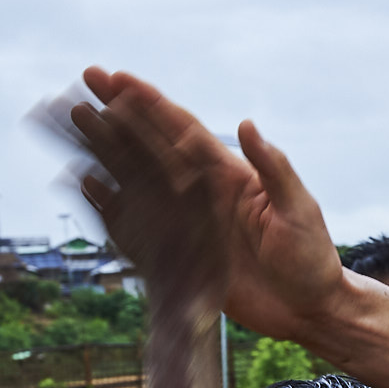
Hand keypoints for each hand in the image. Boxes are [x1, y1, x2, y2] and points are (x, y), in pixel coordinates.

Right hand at [76, 70, 348, 340]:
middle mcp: (204, 191)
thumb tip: (248, 124)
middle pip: (152, 144)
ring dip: (109, 149)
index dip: (150, 103)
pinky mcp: (184, 251)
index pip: (183, 130)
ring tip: (77, 124)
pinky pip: (141, 223)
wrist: (309, 309)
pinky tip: (89, 185)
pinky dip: (115, 204)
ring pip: (140, 177)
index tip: (118, 78)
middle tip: (86, 82)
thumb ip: (273, 169)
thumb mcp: (297, 209)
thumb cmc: (311, 257)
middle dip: (119, 112)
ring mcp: (190, 221)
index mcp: (230, 175)